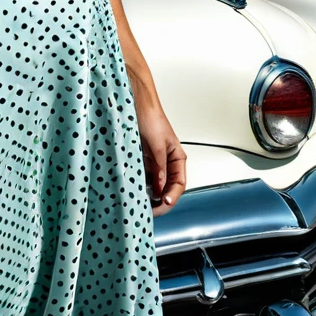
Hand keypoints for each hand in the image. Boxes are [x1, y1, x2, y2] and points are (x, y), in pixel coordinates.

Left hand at [133, 95, 186, 216]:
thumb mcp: (158, 145)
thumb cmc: (152, 118)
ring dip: (151, 195)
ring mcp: (155, 162)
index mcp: (177, 158)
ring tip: (143, 204)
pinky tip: (136, 191)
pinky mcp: (144, 160)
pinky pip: (145, 177)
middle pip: (168, 188)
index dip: (173, 196)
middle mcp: (167, 162)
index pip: (179, 184)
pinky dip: (142, 185)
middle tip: (152, 210)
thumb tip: (160, 187)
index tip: (164, 203)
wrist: (137, 104)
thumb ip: (160, 167)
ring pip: (156, 185)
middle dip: (161, 200)